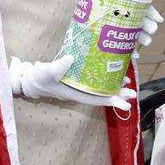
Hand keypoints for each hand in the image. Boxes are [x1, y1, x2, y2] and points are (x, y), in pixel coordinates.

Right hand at [9, 55, 137, 110]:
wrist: (32, 77)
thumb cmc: (39, 78)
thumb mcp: (46, 73)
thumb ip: (57, 68)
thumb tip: (71, 59)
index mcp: (77, 93)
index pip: (99, 99)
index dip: (113, 101)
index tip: (127, 104)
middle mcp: (82, 90)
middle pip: (104, 94)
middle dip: (119, 94)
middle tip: (132, 92)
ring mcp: (81, 84)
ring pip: (102, 86)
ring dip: (115, 84)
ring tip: (128, 82)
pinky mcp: (80, 76)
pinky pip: (96, 77)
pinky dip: (105, 74)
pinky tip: (113, 69)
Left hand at [95, 0, 164, 47]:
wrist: (92, 1)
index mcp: (130, 2)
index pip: (144, 8)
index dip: (152, 14)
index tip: (158, 19)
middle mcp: (129, 14)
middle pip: (142, 20)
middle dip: (148, 26)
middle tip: (152, 29)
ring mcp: (124, 25)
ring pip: (136, 32)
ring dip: (143, 37)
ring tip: (147, 41)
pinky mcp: (118, 35)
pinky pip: (126, 44)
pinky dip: (131, 50)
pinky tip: (135, 54)